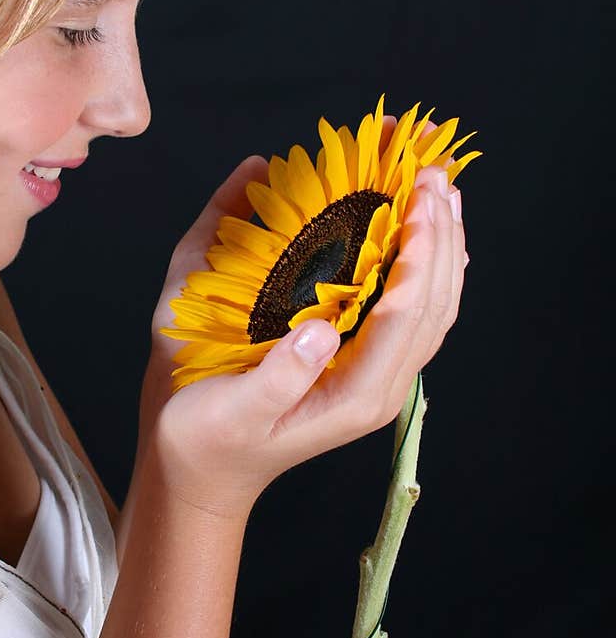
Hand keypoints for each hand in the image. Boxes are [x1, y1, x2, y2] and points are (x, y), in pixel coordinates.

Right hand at [138, 125, 466, 519]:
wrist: (199, 471)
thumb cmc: (206, 439)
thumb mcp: (232, 411)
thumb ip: (279, 376)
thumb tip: (319, 328)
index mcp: (356, 394)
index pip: (408, 311)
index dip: (421, 250)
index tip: (420, 193)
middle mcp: (379, 384)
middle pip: (433, 300)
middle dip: (439, 231)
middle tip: (431, 166)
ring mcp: (376, 374)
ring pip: (431, 302)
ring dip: (440, 240)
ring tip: (436, 182)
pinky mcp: (362, 360)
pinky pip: (407, 306)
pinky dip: (421, 261)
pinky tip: (421, 227)